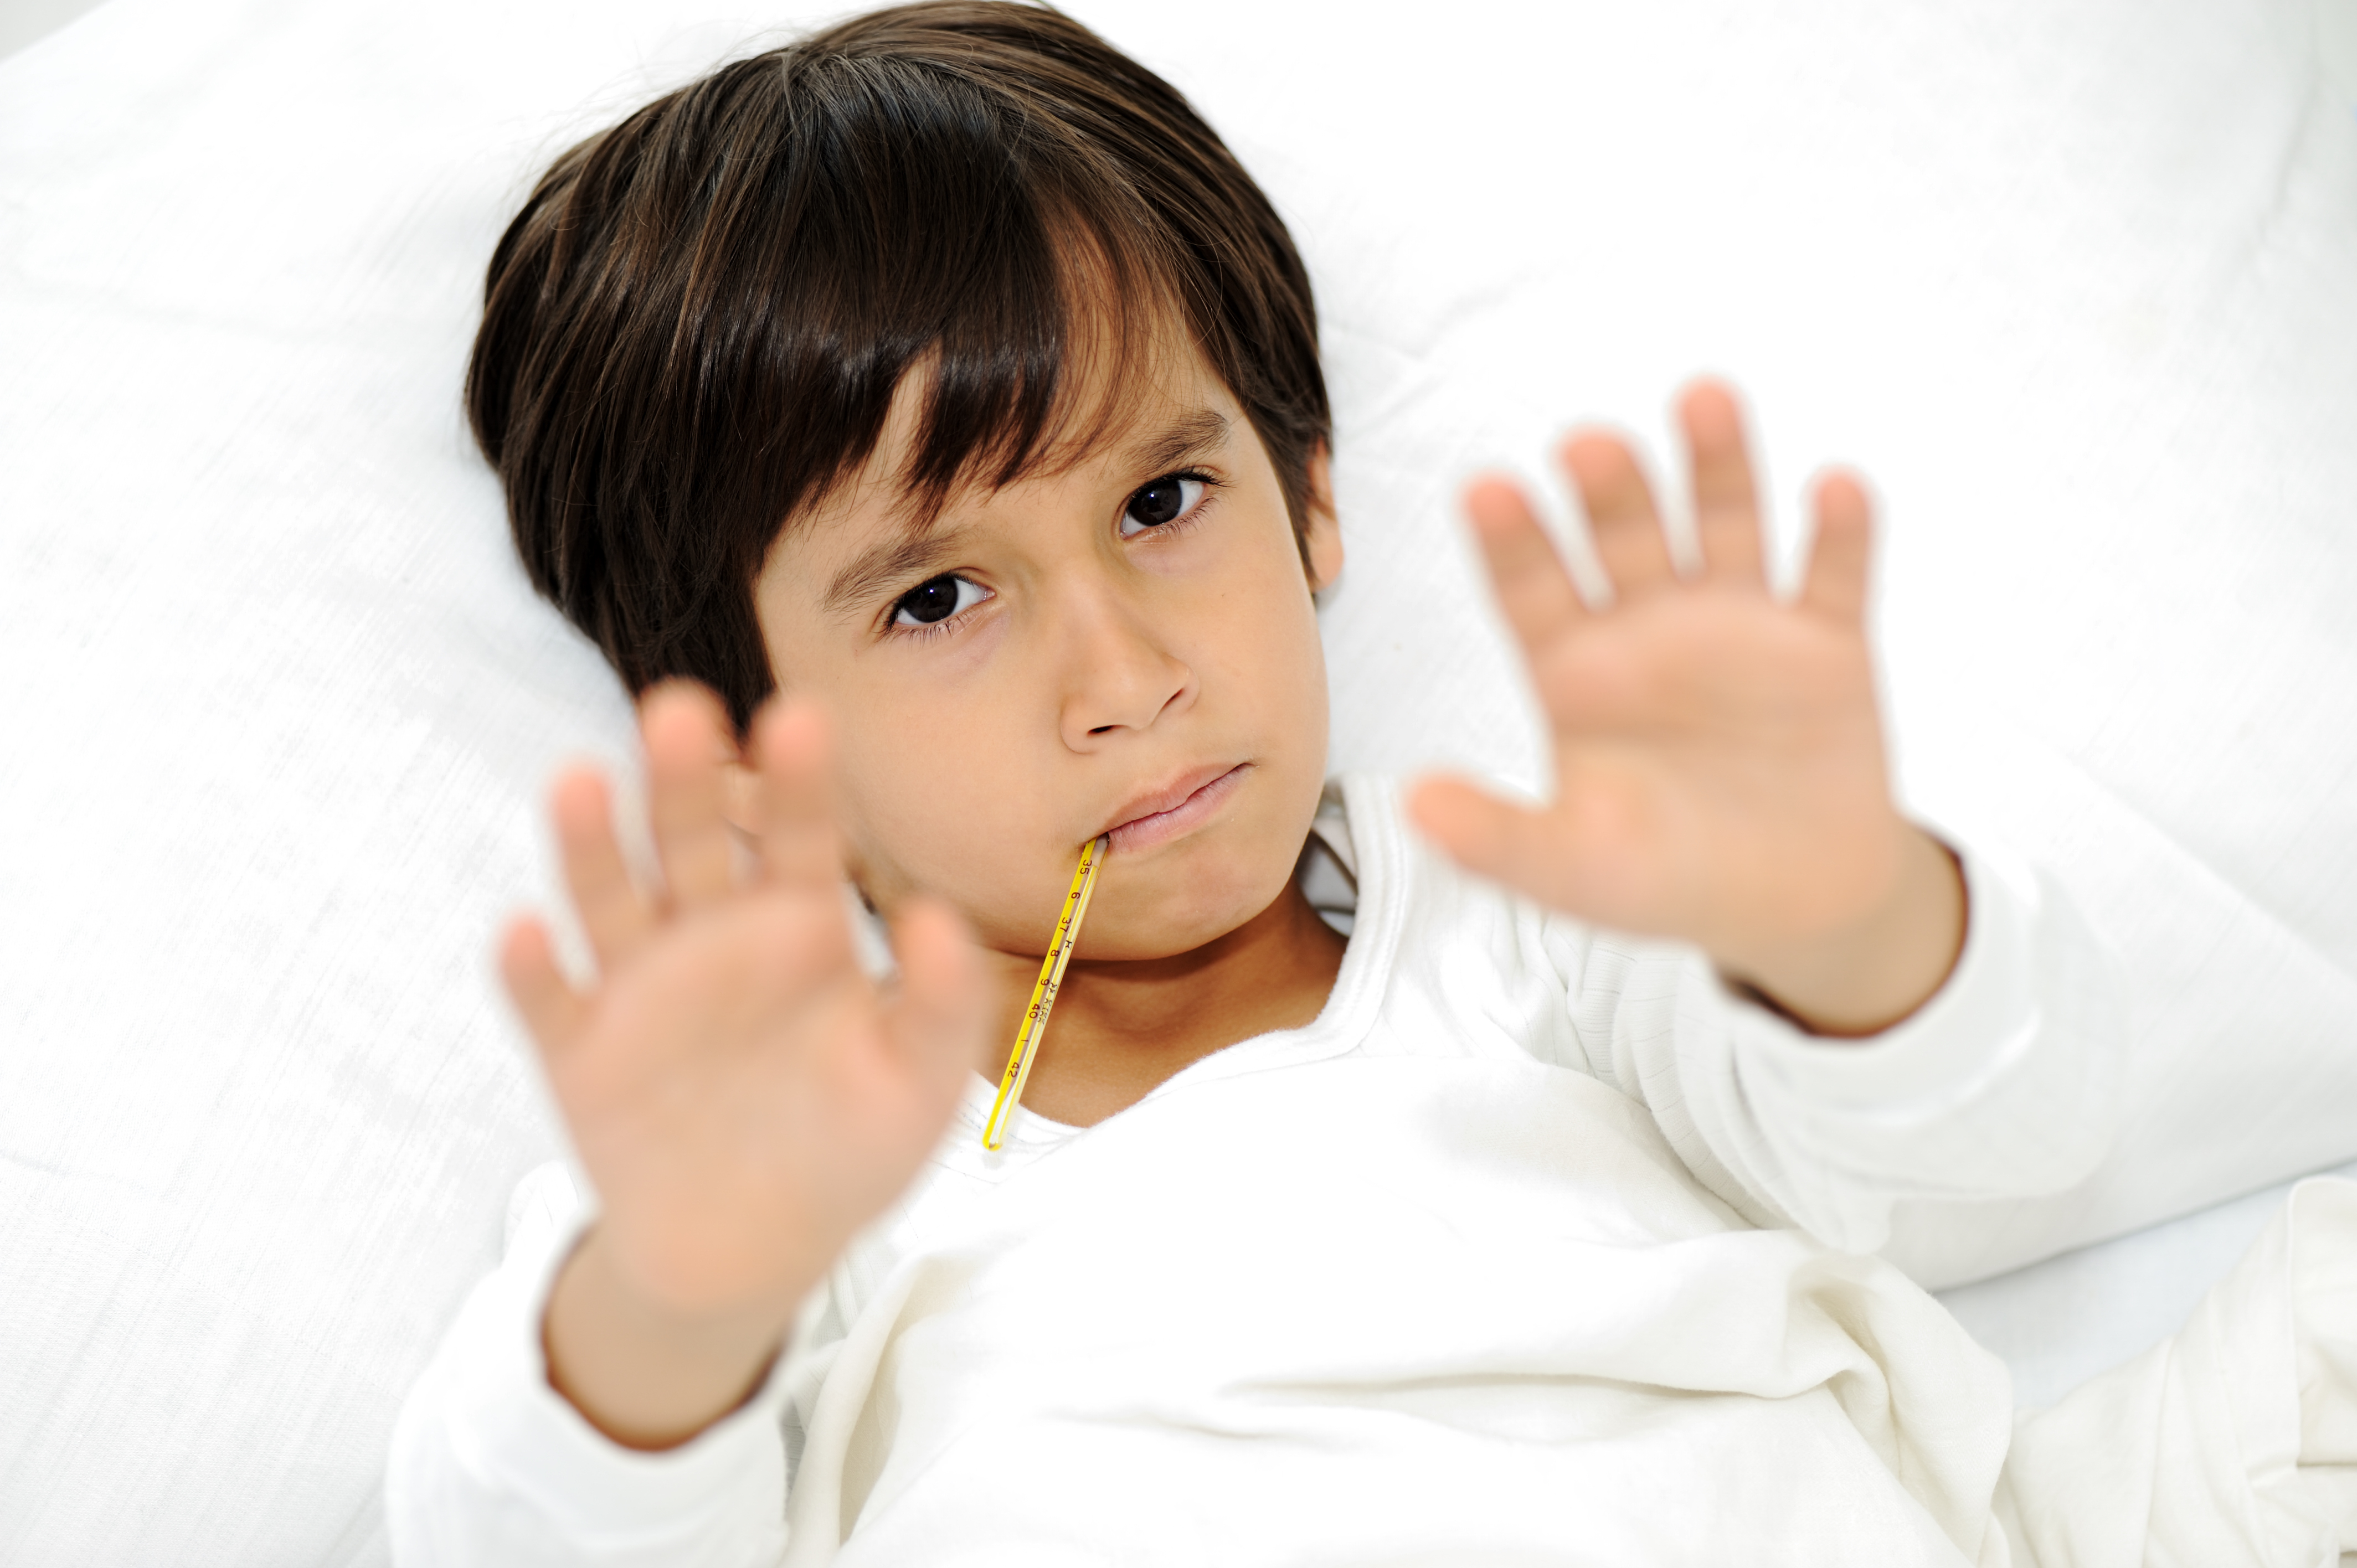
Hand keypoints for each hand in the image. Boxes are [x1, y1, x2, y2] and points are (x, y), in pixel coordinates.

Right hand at [500, 683, 985, 1446]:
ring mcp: (639, 988)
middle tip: (679, 708)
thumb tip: (939, 918)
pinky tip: (525, 931)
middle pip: (694, 839)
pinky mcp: (579, 1053)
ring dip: (589, 841)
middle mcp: (713, 934)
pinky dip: (530, 969)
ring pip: (609, 897)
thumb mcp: (918, 1084)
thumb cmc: (849, 1149)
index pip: (800, 834)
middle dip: (684, 776)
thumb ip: (942, 1004)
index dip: (797, 780)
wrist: (755, 1252)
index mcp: (799, 925)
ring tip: (578, 779)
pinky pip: (548, 1002)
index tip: (799, 719)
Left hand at [1410, 381, 1962, 1034]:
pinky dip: (1839, 530)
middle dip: (1608, 488)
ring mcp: (1739, 623)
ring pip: (1724, 524)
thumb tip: (1413, 803)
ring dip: (1716, 464)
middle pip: (1622, 535)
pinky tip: (1833, 487)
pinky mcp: (1826, 643)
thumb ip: (1496, 835)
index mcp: (1574, 668)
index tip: (1486, 490)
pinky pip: (1834, 574)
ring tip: (1703, 399)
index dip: (1511, 541)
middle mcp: (1648, 625)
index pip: (1530, 588)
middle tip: (1587, 444)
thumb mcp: (1569, 868)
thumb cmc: (1662, 876)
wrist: (1789, 903)